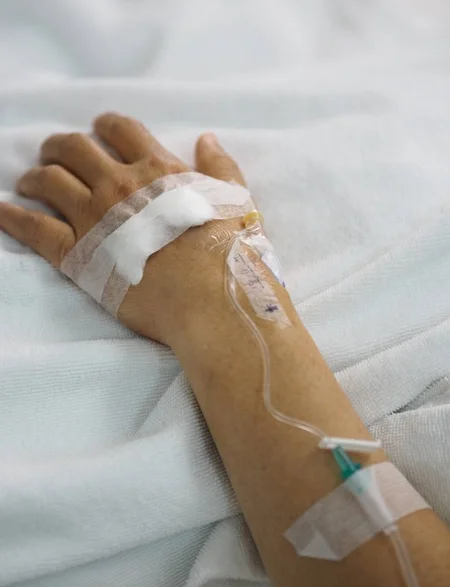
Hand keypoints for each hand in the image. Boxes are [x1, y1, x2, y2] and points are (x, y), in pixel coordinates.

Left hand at [0, 113, 246, 344]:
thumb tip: (207, 138)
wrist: (210, 299)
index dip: (105, 124)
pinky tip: (0, 209)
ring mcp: (94, 217)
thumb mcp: (235, 202)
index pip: (121, 129)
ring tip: (29, 180)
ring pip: (49, 180)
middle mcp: (119, 184)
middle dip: (60, 146)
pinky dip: (11, 216)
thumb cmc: (228, 254)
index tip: (97, 128)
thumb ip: (220, 167)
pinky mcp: (77, 254)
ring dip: (34, 175)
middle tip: (55, 153)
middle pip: (74, 148)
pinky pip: (34, 228)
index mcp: (157, 169)